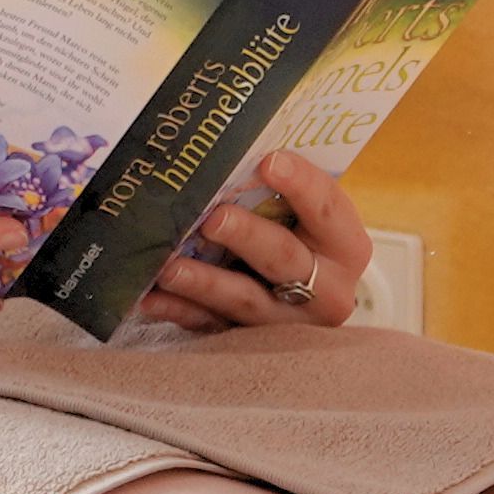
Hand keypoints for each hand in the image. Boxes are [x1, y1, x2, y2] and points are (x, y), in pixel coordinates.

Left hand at [147, 150, 368, 332]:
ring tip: (170, 267)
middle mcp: (325, 289)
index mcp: (345, 246)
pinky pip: (209, 326)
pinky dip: (177, 310)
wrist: (301, 300)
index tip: (269, 161)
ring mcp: (287, 320)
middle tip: (214, 218)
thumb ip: (276, 192)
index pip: (328, 210)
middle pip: (285, 259)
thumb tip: (227, 152)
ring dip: (205, 281)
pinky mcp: (249, 340)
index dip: (301, 184)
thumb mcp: (301, 217)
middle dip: (249, 236)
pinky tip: (147, 298)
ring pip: (245, 300)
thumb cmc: (296, 241)